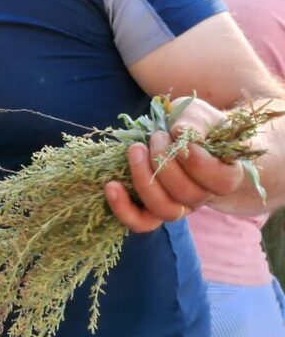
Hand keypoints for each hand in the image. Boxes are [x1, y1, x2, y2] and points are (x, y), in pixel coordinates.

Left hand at [104, 96, 244, 232]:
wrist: (184, 141)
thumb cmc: (195, 126)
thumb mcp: (199, 114)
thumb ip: (195, 121)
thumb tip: (180, 131)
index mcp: (226, 175)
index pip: (221, 181)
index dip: (197, 161)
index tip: (178, 134)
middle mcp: (203, 196)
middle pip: (187, 194)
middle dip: (164, 162)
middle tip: (156, 137)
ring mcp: (179, 206)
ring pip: (164, 209)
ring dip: (144, 179)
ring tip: (135, 150)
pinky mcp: (154, 210)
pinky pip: (141, 222)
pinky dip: (124, 208)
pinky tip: (111, 185)